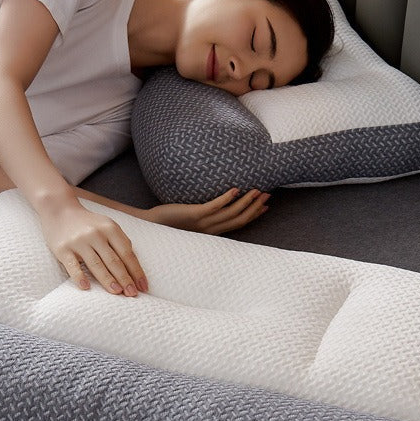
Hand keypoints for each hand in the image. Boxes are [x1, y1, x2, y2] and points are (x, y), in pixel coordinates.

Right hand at [41, 200, 146, 295]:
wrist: (59, 211)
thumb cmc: (88, 223)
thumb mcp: (107, 226)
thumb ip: (121, 242)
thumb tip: (134, 266)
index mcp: (110, 228)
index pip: (127, 253)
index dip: (136, 271)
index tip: (143, 286)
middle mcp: (95, 234)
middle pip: (114, 260)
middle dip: (125, 279)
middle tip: (132, 294)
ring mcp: (78, 242)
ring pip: (96, 265)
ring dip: (108, 280)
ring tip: (117, 292)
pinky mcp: (62, 249)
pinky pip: (72, 266)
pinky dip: (79, 277)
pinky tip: (86, 287)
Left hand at [147, 188, 270, 234]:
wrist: (151, 225)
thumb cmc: (169, 221)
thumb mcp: (190, 219)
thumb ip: (203, 215)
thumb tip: (212, 205)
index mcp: (211, 231)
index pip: (237, 223)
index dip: (253, 215)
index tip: (265, 206)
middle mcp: (210, 229)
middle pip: (239, 219)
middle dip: (255, 207)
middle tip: (268, 195)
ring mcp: (202, 222)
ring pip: (230, 213)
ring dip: (246, 202)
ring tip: (257, 190)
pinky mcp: (194, 215)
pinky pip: (214, 206)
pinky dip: (226, 198)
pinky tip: (235, 189)